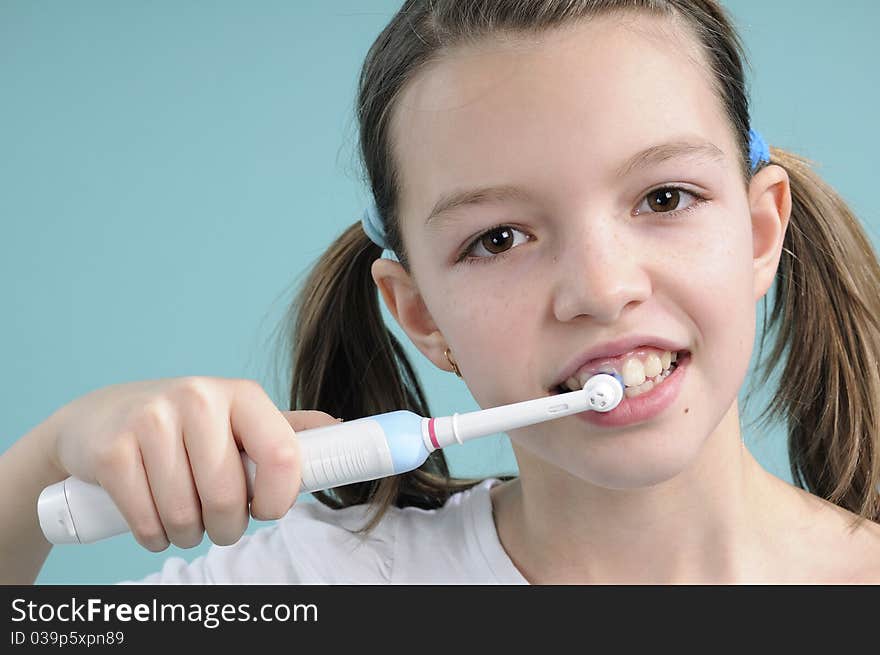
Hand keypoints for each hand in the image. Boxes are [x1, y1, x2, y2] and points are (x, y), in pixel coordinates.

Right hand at [48, 377, 337, 550]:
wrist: (100, 419)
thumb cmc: (185, 427)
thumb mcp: (239, 420)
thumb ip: (288, 430)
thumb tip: (342, 429)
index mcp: (242, 394)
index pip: (283, 456)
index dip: (279, 499)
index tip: (264, 508)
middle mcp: (198, 398)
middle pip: (229, 497)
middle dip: (227, 528)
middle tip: (218, 522)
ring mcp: (151, 421)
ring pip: (185, 515)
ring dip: (188, 535)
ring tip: (184, 519)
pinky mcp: (112, 450)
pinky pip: (145, 520)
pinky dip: (153, 536)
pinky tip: (154, 522)